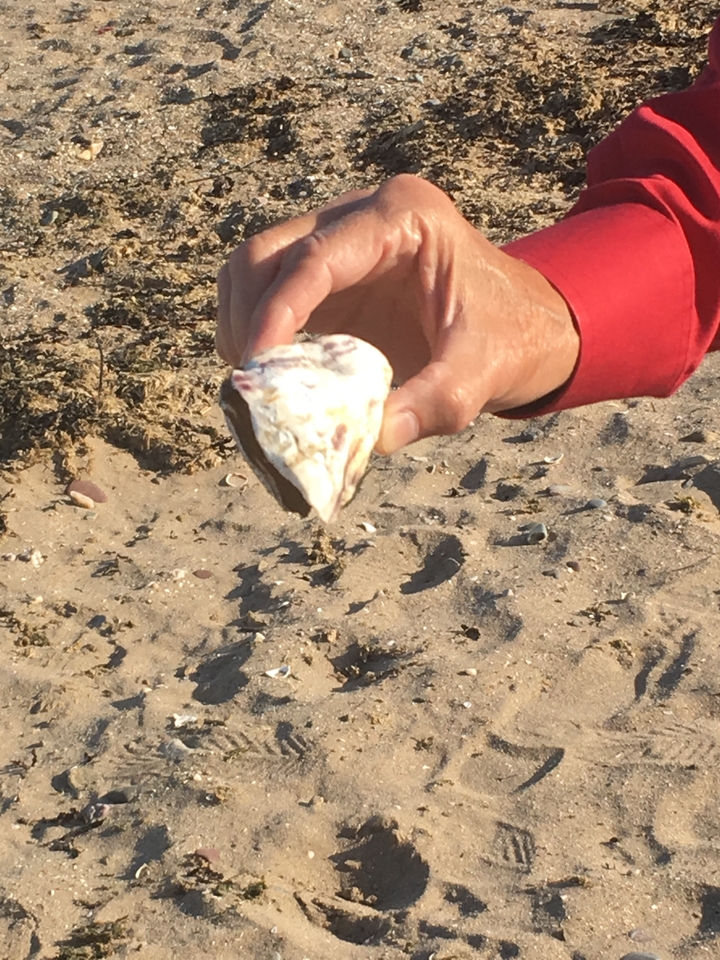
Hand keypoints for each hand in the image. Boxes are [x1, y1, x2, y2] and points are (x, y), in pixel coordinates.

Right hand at [216, 174, 578, 454]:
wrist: (528, 326)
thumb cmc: (512, 338)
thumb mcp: (482, 373)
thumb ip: (435, 404)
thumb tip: (374, 439)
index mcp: (404, 218)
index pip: (314, 257)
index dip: (275, 311)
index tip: (255, 367)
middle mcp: (364, 216)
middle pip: (268, 251)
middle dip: (246, 316)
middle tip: (250, 382)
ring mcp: (343, 241)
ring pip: (258, 266)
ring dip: (243, 321)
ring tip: (255, 380)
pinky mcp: (333, 276)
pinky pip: (273, 292)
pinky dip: (259, 330)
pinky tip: (272, 373)